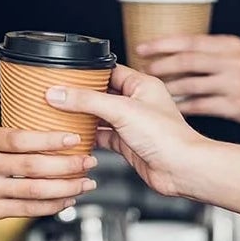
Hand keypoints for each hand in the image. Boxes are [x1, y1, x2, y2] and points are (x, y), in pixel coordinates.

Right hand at [0, 125, 95, 221]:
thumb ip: (3, 137)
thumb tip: (44, 130)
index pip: (21, 138)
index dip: (51, 139)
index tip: (74, 139)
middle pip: (33, 166)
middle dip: (67, 165)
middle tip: (89, 161)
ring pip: (34, 190)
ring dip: (65, 187)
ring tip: (85, 183)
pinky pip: (26, 210)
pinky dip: (50, 206)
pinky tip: (66, 200)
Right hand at [45, 64, 205, 196]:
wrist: (181, 170)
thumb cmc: (167, 137)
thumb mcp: (122, 110)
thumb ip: (87, 101)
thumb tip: (59, 93)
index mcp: (142, 85)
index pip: (109, 70)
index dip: (88, 72)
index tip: (65, 74)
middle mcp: (137, 102)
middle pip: (101, 94)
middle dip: (81, 95)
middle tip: (58, 94)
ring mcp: (131, 124)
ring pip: (100, 116)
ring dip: (82, 116)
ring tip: (60, 113)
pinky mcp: (127, 144)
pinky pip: (102, 136)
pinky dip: (88, 137)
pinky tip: (75, 136)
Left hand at [137, 35, 239, 128]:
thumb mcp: (238, 53)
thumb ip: (210, 51)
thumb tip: (172, 52)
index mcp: (229, 45)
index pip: (189, 41)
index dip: (162, 44)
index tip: (142, 47)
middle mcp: (231, 62)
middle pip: (187, 61)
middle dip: (161, 65)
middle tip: (143, 70)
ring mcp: (233, 85)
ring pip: (190, 85)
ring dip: (168, 87)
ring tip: (154, 89)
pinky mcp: (234, 106)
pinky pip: (200, 106)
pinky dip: (182, 107)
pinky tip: (170, 107)